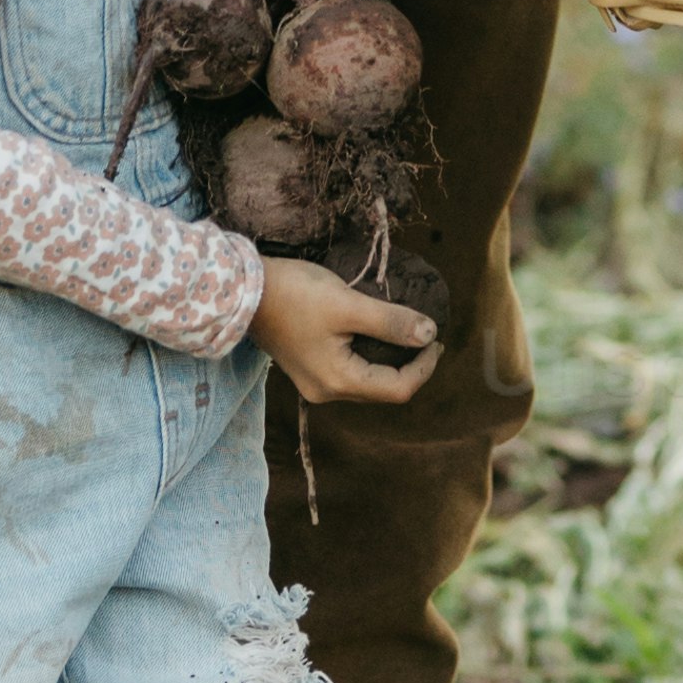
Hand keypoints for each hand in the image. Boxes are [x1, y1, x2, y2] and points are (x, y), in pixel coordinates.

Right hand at [256, 261, 441, 401]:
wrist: (245, 291)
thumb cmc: (296, 294)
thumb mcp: (348, 304)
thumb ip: (390, 321)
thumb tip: (429, 334)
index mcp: (338, 382)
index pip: (398, 389)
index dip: (424, 367)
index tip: (437, 337)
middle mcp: (327, 391)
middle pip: (383, 389)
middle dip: (410, 365)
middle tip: (426, 334)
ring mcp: (315, 381)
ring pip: (367, 380)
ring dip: (390, 360)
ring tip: (406, 331)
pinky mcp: (309, 367)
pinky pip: (351, 369)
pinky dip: (371, 355)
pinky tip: (376, 332)